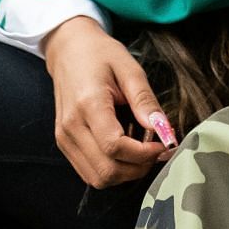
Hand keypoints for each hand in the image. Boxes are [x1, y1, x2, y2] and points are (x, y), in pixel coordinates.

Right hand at [44, 16, 173, 188]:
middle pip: (106, 171)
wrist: (68, 49)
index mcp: (88, 105)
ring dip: (125, 173)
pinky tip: (125, 151)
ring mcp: (64, 138)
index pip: (115, 147)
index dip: (144, 154)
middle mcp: (71, 127)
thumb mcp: (129, 69)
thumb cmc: (100, 54)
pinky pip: (89, 172)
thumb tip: (163, 130)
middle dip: (137, 168)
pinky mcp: (64, 144)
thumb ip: (145, 101)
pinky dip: (111, 169)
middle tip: (156, 150)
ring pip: (97, 178)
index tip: (163, 144)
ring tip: (142, 151)